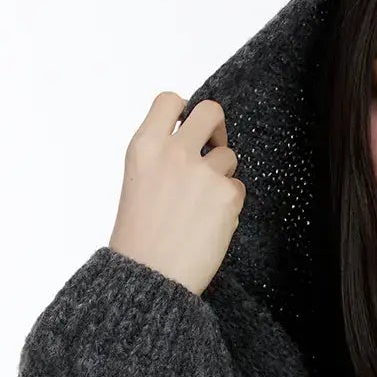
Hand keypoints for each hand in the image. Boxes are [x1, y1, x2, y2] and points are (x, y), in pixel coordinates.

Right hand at [108, 91, 245, 297]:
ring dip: (222, 175)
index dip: (184, 111)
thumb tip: (192, 141)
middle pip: (211, 111)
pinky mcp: (227, 195)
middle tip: (213, 147)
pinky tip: (210, 223)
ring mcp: (203, 172)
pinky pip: (238, 188)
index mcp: (145, 146)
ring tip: (202, 205)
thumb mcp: (137, 182)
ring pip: (229, 156)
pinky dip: (229, 204)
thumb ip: (161, 157)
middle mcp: (174, 152)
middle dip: (216, 128)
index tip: (187, 126)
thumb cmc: (140, 238)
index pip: (170, 101)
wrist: (151, 276)